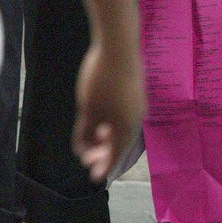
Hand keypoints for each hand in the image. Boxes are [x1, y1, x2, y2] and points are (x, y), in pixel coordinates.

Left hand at [72, 41, 145, 183]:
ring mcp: (138, 104)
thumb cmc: (101, 80)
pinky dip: (112, 124)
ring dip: (107, 138)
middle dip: (103, 153)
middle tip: (87, 160)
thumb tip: (83, 150)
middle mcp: (136, 118)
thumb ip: (85, 132)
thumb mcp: (88, 110)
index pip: (116, 155)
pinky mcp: (135, 91)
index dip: (104, 167)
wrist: (119, 45)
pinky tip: (101, 119)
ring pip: (122, 129)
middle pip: (120, 143)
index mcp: (127, 126)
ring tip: (92, 140)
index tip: (94, 177)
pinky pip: (125, 116)